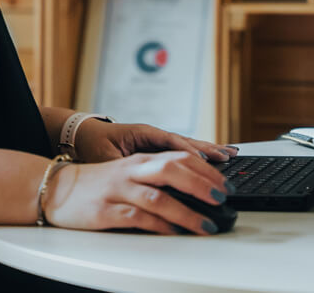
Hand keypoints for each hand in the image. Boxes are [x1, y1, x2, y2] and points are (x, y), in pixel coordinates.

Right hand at [43, 150, 229, 234]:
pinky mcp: (107, 212)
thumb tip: (194, 189)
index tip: (225, 183)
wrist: (56, 189)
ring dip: (186, 212)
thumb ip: (156, 177)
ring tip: (206, 225)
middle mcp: (130, 171)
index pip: (178, 158)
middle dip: (201, 184)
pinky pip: (138, 218)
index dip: (205, 169)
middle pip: (172, 170)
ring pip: (158, 197)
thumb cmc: (97, 184)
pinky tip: (174, 233)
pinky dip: (159, 226)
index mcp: (138, 160)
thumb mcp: (129, 172)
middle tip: (223, 198)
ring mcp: (118, 191)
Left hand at [73, 119, 238, 163]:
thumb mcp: (104, 157)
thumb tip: (135, 179)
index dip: (189, 151)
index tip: (205, 160)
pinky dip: (200, 155)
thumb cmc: (91, 145)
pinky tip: (216, 158)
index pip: (171, 142)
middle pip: (186, 142)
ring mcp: (157, 142)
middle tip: (228, 158)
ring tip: (231, 154)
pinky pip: (182, 152)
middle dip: (208, 150)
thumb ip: (120, 168)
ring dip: (209, 151)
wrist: (82, 136)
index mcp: (142, 133)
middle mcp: (153, 135)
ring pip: (188, 146)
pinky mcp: (157, 151)